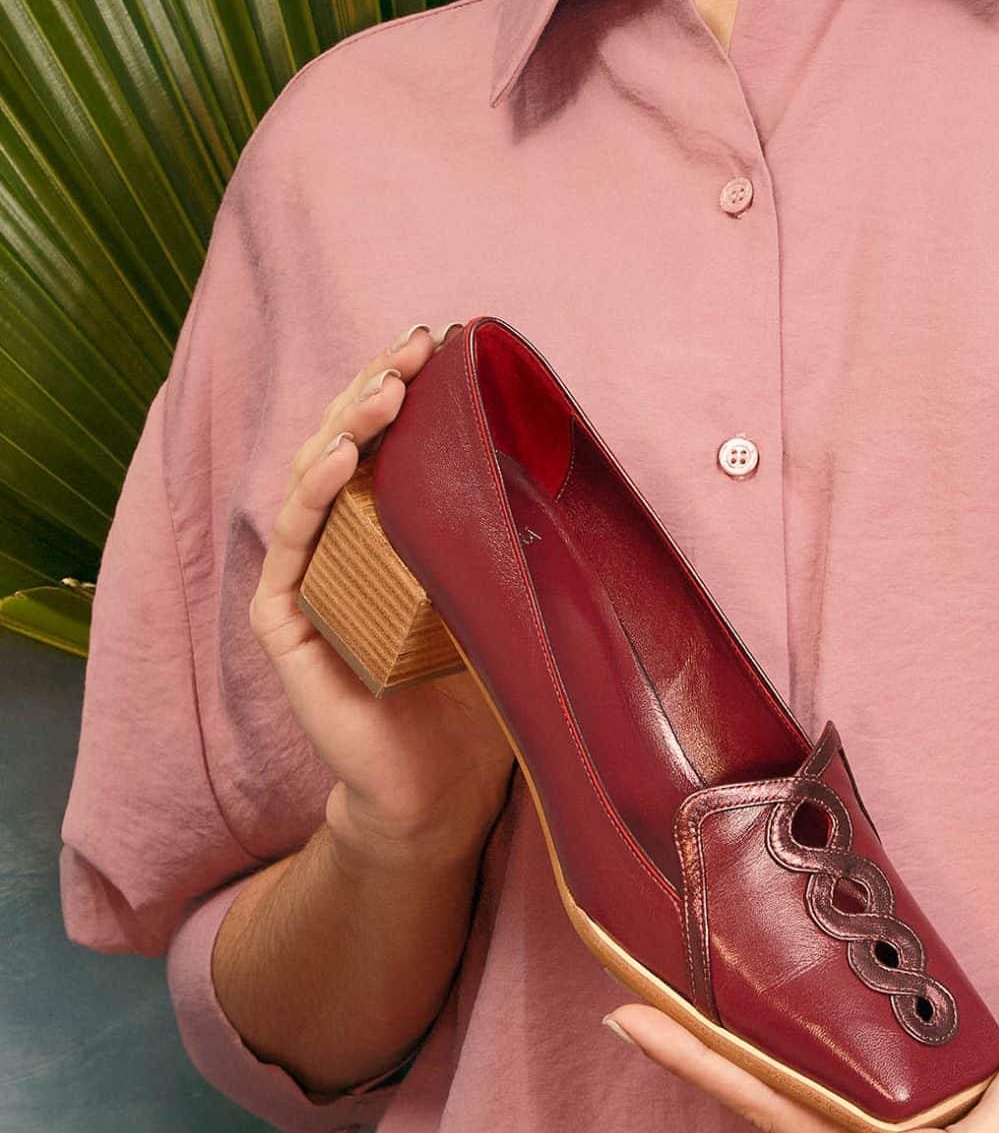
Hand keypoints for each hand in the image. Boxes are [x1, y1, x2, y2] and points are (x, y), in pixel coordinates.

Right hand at [249, 320, 514, 870]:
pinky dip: (315, 494)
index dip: (404, 386)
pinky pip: (295, 545)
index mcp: (392, 527)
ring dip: (349, 424)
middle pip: (347, 442)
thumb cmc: (479, 693)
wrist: (439, 790)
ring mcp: (309, 577)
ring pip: (315, 477)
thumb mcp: (508, 596)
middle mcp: (343, 541)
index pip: (388, 439)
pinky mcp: (286, 621)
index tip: (437, 342)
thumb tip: (578, 463)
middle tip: (412, 346)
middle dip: (377, 386)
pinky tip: (343, 458)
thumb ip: (518, 538)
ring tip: (386, 390)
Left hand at [599, 1005, 998, 1132]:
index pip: (770, 1110)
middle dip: (693, 1047)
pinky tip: (760, 996)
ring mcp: (889, 1131)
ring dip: (730, 1037)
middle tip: (622, 988)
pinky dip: (783, 1028)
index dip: (698, 1063)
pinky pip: (830, 1061)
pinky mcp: (910, 1096)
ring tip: (670, 983)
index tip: (631, 1016)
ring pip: (791, 1077)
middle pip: (764, 1095)